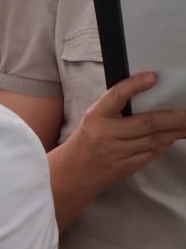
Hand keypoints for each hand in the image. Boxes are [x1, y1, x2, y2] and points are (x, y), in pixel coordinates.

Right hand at [63, 72, 185, 187]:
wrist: (74, 171)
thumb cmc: (88, 140)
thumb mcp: (94, 119)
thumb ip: (116, 109)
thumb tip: (148, 96)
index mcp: (95, 117)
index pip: (115, 96)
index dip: (134, 85)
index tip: (152, 77)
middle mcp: (104, 134)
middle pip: (147, 123)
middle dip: (173, 118)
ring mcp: (115, 153)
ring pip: (153, 140)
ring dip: (174, 132)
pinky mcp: (124, 168)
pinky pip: (150, 155)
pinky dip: (163, 146)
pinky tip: (169, 139)